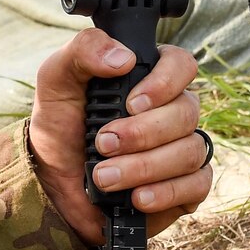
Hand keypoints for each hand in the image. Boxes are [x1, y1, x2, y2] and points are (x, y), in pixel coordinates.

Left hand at [27, 31, 210, 246]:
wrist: (53, 182)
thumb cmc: (60, 126)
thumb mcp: (57, 80)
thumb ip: (83, 51)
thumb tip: (123, 57)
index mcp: (150, 78)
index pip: (181, 65)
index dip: (165, 82)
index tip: (132, 103)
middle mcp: (173, 111)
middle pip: (186, 113)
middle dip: (142, 133)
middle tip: (103, 144)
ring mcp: (182, 148)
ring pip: (189, 151)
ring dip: (145, 167)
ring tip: (105, 176)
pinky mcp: (185, 186)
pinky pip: (197, 186)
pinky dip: (166, 192)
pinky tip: (137, 197)